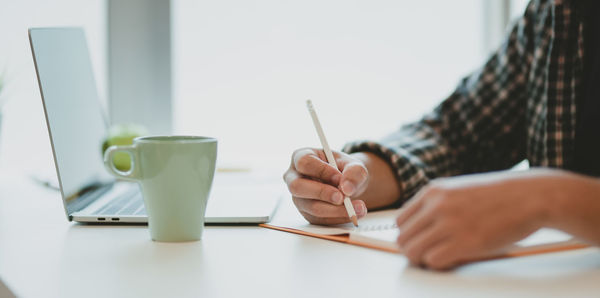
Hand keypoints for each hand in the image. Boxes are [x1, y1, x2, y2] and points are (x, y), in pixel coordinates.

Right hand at [283, 148, 368, 224]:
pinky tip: (353, 213)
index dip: (321, 170)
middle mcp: (293, 178)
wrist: (347, 184)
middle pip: (297, 187)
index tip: (339, 177)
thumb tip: (347, 189)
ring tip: (358, 207)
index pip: (304, 163)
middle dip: (322, 193)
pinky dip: (339, 218)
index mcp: (300, 156)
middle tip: (342, 197)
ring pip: (311, 207)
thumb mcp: (353, 164)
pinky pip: (321, 220)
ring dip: (336, 210)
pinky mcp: (307, 213)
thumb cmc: (344, 169)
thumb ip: (354, 172)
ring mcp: (298, 197)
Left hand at [395, 170, 562, 269]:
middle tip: (428, 255)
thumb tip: (419, 230)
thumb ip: (437, 204)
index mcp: (433, 192)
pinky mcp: (465, 242)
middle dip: (412, 250)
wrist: (530, 196)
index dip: (409, 235)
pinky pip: (433, 261)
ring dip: (423, 260)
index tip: (420, 242)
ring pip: (413, 251)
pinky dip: (438, 265)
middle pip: (403, 238)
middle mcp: (437, 206)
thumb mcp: (459, 189)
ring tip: (440, 258)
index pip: (400, 221)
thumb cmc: (498, 196)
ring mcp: (450, 224)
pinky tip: (453, 260)